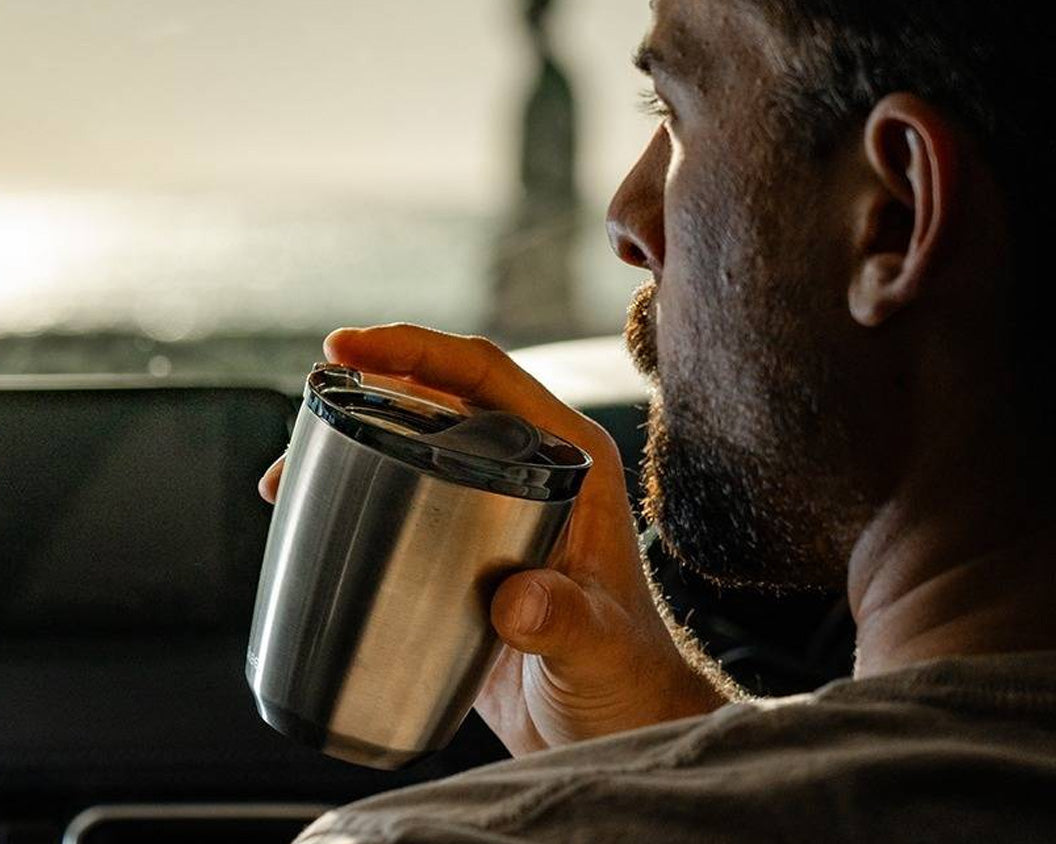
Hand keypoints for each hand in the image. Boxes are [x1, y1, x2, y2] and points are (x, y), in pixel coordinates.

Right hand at [260, 325, 728, 755]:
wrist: (613, 724)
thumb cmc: (625, 678)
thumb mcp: (599, 647)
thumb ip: (565, 621)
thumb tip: (516, 601)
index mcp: (571, 462)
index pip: (486, 375)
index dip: (416, 349)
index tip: (347, 347)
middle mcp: (532, 468)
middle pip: (438, 401)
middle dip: (368, 392)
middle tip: (307, 411)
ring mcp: (495, 508)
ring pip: (416, 447)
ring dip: (354, 446)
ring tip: (289, 477)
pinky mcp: (464, 552)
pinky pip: (406, 503)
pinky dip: (360, 501)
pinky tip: (318, 522)